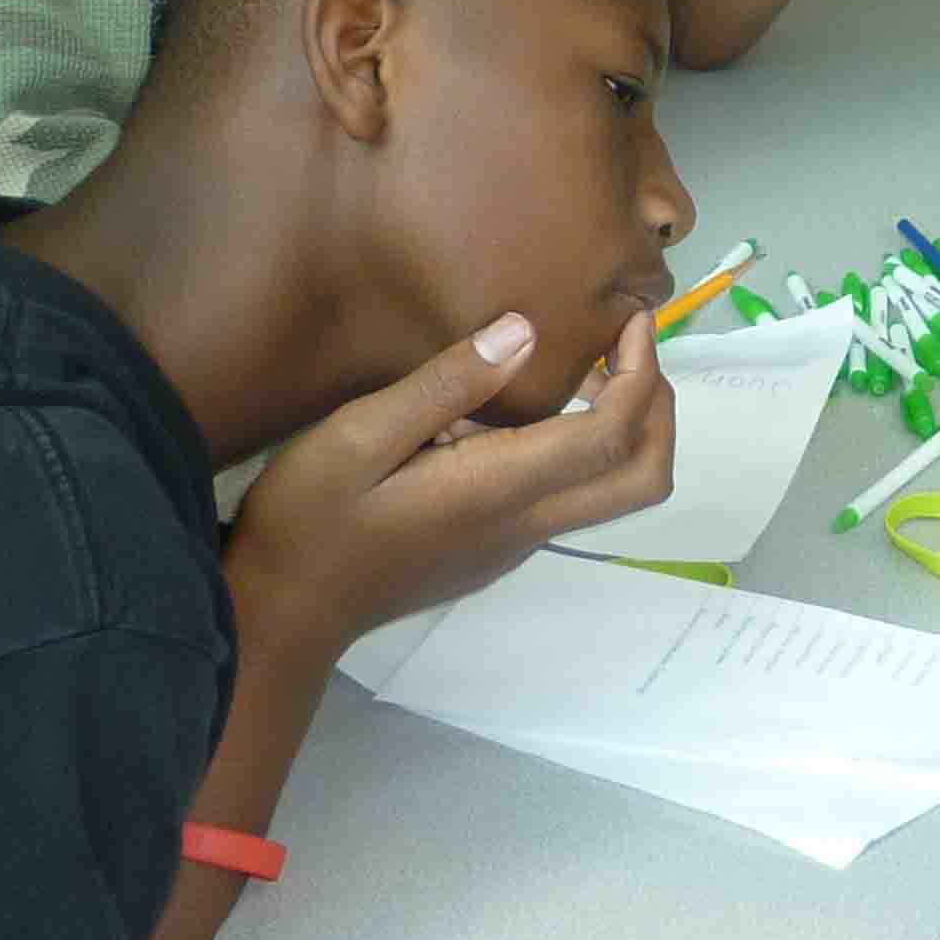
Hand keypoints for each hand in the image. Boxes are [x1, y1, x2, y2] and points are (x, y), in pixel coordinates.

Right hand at [223, 311, 677, 655]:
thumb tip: (524, 331)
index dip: (640, 376)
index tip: (631, 323)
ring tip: (586, 364)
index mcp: (500, 491)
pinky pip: (567, 495)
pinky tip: (528, 407)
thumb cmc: (309, 521)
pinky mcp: (496, 547)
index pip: (612, 437)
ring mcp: (515, 542)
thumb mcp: (357, 436)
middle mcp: (526, 524)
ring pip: (611, 490)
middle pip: (643, 479)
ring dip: (624, 427)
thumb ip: (445, 385)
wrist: (279, 616)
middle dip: (660, 409)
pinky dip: (582, 445)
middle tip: (630, 350)